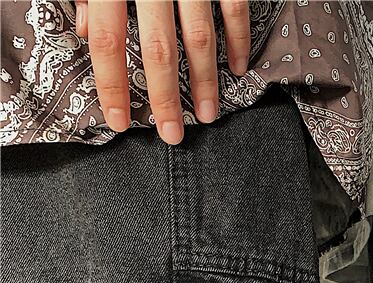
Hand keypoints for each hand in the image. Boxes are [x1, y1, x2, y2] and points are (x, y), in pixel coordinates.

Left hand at [75, 0, 250, 144]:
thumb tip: (88, 31)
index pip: (108, 41)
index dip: (113, 84)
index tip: (120, 121)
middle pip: (158, 50)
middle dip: (166, 98)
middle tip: (172, 134)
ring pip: (199, 37)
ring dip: (205, 81)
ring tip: (207, 114)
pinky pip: (234, 8)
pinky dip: (237, 41)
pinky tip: (238, 69)